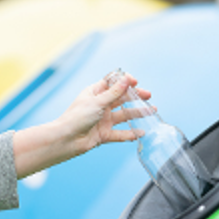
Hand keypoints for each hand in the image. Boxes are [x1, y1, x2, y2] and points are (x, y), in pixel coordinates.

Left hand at [12, 73, 150, 177]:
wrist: (66, 140)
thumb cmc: (77, 117)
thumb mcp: (97, 102)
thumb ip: (114, 93)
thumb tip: (127, 79)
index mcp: (95, 93)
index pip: (113, 83)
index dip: (125, 81)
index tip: (135, 82)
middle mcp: (100, 105)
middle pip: (121, 99)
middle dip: (135, 97)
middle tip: (148, 96)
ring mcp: (103, 120)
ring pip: (124, 115)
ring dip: (137, 113)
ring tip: (152, 111)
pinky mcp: (104, 134)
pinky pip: (120, 133)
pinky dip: (130, 133)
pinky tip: (141, 132)